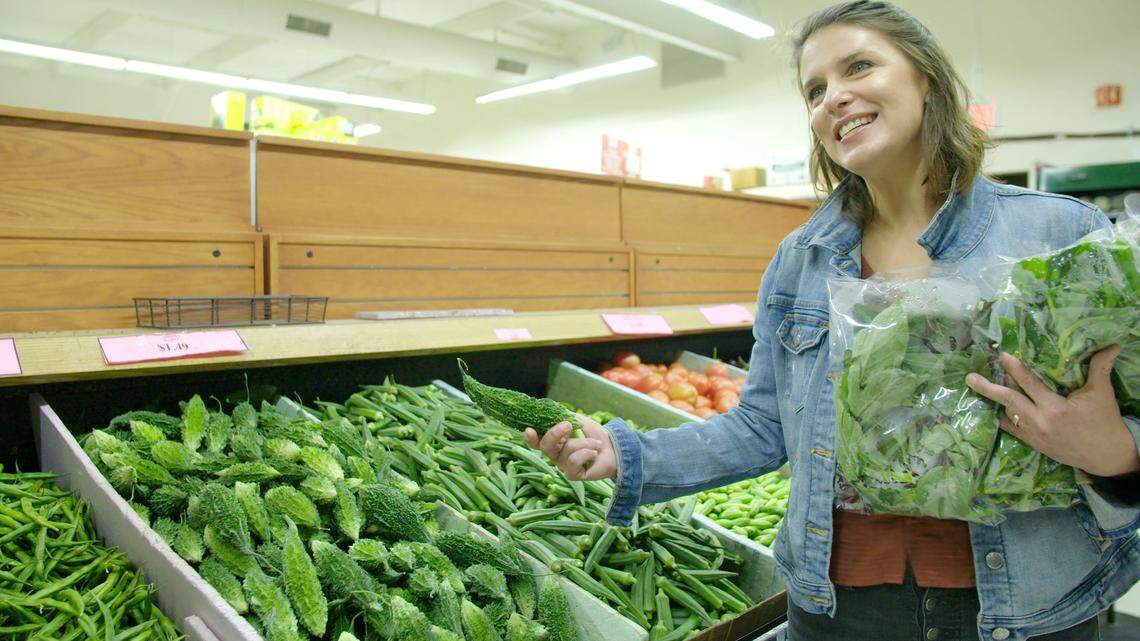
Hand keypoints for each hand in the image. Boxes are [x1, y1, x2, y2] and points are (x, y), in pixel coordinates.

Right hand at [523, 415, 616, 481]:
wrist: (613, 448)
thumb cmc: (594, 435)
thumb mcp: (579, 421)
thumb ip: (565, 416)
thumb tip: (553, 408)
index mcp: (553, 442)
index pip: (536, 442)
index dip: (530, 437)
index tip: (529, 429)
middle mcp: (555, 455)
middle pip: (545, 446)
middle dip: (555, 433)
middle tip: (568, 425)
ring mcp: (563, 466)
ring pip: (566, 450)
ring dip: (584, 442)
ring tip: (595, 443)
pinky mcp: (573, 475)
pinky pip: (574, 461)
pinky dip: (587, 453)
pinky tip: (594, 454)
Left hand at [965, 346, 1139, 477]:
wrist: (1108, 456)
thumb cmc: (1105, 421)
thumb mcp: (1102, 393)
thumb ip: (1100, 368)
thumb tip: (1111, 345)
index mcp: (1055, 408)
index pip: (1029, 384)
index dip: (1014, 368)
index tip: (1001, 355)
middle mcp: (1041, 422)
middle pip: (1009, 400)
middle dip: (988, 388)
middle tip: (969, 377)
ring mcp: (1035, 435)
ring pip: (1008, 414)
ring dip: (997, 400)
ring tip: (981, 386)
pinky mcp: (1034, 444)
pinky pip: (1012, 429)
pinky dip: (1004, 417)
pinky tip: (994, 408)